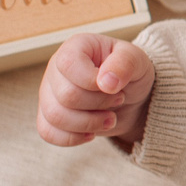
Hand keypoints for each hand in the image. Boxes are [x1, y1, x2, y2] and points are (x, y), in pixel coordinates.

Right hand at [36, 34, 154, 147]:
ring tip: (110, 118)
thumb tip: (106, 82)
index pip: (69, 64)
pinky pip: (48, 132)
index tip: (115, 87)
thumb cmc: (130, 73)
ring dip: (89, 124)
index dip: (92, 82)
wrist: (131, 97)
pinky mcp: (48, 116)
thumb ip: (124, 64)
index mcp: (75, 47)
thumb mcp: (137, 61)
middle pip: (66, 96)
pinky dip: (73, 138)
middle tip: (118, 100)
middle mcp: (56, 69)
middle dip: (98, 104)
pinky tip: (92, 132)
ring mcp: (48, 93)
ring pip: (55, 117)